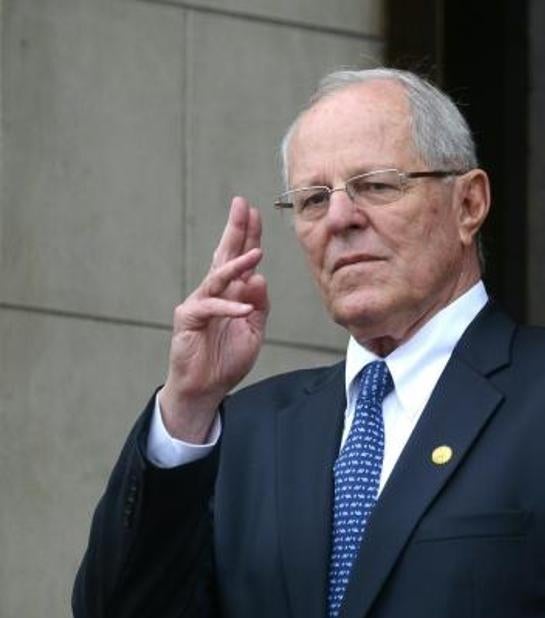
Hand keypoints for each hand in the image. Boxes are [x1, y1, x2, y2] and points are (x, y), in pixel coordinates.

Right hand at [161, 197, 268, 441]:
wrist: (205, 389)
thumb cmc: (226, 360)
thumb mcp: (253, 331)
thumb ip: (259, 305)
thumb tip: (260, 277)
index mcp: (230, 293)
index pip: (240, 259)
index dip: (248, 236)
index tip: (254, 212)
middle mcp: (213, 293)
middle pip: (224, 256)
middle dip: (234, 231)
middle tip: (241, 206)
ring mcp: (199, 304)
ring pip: (217, 278)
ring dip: (237, 265)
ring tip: (256, 253)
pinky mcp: (189, 319)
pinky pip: (211, 308)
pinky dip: (229, 308)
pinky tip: (245, 308)